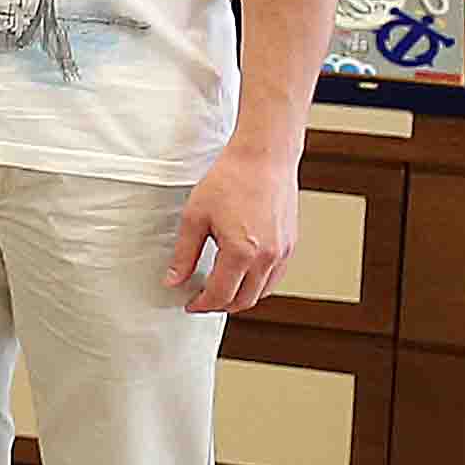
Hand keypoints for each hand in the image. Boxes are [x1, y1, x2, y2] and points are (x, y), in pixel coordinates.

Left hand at [168, 136, 302, 315]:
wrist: (264, 158)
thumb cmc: (229, 180)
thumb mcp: (194, 217)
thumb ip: (183, 254)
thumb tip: (173, 280)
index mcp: (242, 252)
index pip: (221, 295)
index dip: (202, 304)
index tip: (189, 303)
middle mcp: (267, 257)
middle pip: (244, 300)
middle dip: (219, 305)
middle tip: (200, 299)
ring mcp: (283, 252)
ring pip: (262, 292)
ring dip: (239, 297)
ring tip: (218, 289)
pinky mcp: (290, 244)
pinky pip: (274, 277)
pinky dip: (257, 285)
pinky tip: (240, 276)